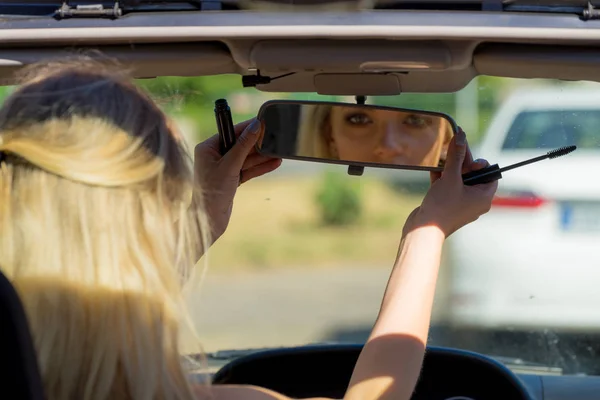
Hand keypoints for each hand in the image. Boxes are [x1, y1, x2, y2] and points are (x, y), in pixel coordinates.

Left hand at [193, 118, 281, 240]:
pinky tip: (274, 163)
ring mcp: (223, 168)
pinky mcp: (231, 179)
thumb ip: (244, 145)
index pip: (231, 132)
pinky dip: (260, 168)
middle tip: (275, 137)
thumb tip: (255, 126)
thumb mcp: (230, 165)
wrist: (209, 219)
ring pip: (246, 158)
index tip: (263, 121)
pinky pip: (248, 170)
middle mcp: (214, 156)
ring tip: (279, 152)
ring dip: (262, 157)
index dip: (248, 127)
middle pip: (240, 145)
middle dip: (258, 144)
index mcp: (208, 148)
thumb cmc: (213, 191)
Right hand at [404, 127, 497, 237]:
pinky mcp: (446, 205)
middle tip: (454, 147)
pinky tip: (434, 169)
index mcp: (484, 197)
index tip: (468, 157)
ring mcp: (460, 204)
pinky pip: (448, 188)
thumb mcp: (451, 177)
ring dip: (450, 169)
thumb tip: (461, 136)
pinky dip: (443, 179)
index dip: (480, 163)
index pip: (490, 174)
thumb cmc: (442, 206)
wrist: (423, 230)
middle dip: (462, 162)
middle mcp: (475, 201)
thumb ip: (456, 156)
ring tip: (442, 156)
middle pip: (473, 176)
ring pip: (459, 181)